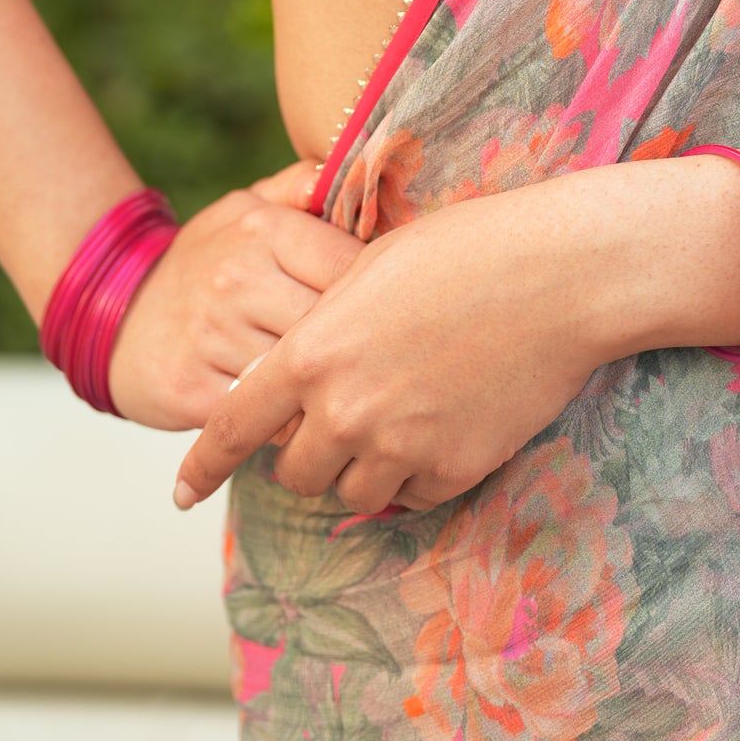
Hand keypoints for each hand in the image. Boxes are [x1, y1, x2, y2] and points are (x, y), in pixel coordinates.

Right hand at [109, 161, 362, 429]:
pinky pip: (265, 415)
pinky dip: (290, 422)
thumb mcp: (245, 208)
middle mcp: (236, 278)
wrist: (116, 315)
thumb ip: (302, 187)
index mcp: (261, 228)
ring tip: (354, 392)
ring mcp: (211, 335)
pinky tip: (305, 419)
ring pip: (302, 373)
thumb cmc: (207, 262)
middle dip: (362, 345)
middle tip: (385, 360)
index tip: (398, 308)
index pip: (353, 261)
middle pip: (333, 321)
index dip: (384, 291)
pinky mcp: (192, 389)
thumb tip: (361, 162)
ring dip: (330, 388)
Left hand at [172, 153, 739, 512]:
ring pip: (355, 491)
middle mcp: (346, 408)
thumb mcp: (373, 265)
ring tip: (403, 415)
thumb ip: (326, 320)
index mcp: (314, 350)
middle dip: (311, 454)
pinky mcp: (453, 469)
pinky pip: (415, 493)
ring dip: (367, 466)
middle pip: (298, 473)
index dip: (202, 463)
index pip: (234, 423)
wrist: (558, 274)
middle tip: (344, 420)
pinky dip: (421, 471)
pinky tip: (446, 422)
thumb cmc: (468, 247)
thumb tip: (301, 363)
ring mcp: (400, 444)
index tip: (181, 491)